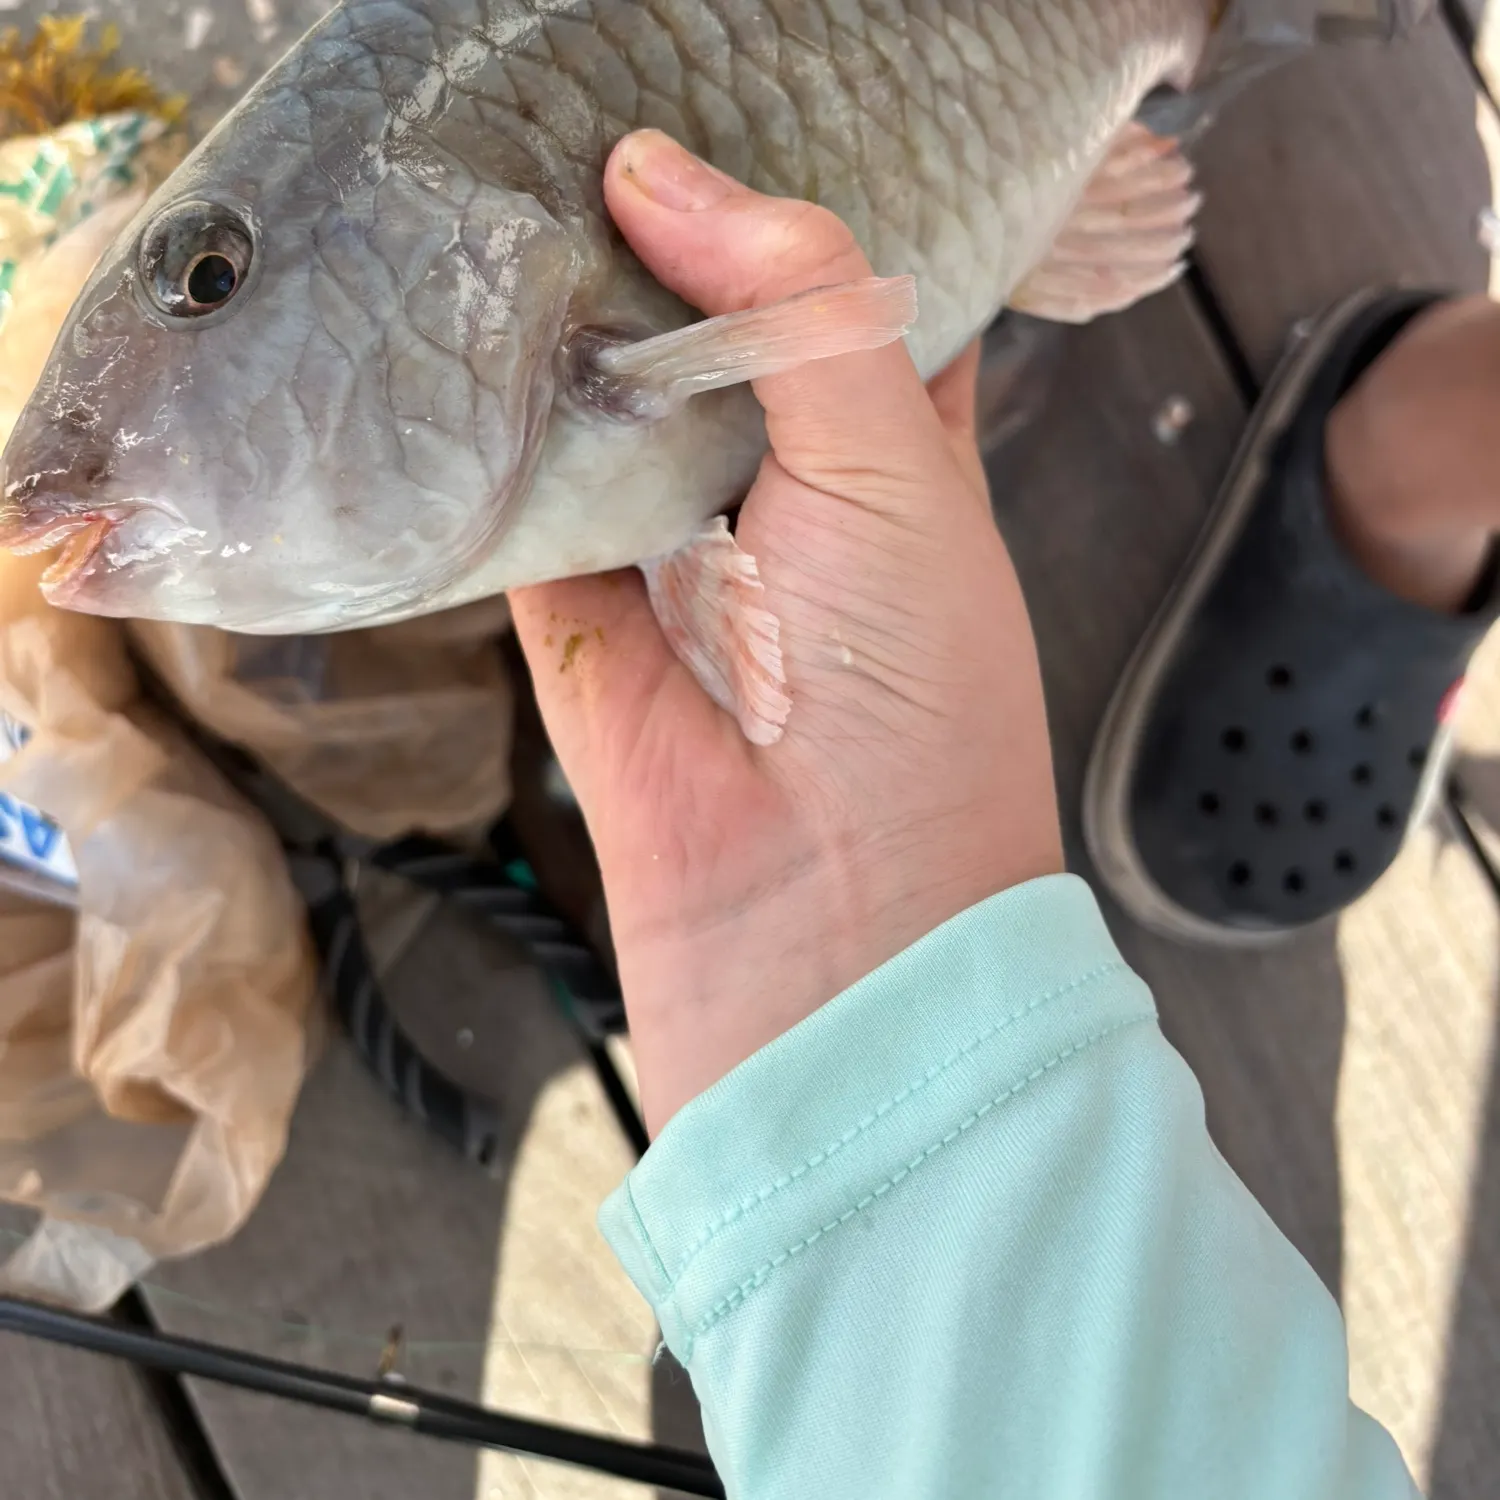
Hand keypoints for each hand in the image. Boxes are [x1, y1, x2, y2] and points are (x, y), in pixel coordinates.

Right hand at [511, 132, 1061, 1134]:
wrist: (823, 911)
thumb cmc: (915, 700)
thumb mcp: (901, 467)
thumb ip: (804, 308)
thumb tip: (660, 171)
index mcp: (888, 446)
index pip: (849, 291)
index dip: (799, 205)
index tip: (736, 111)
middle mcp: (777, 484)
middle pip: (706, 329)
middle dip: (659, 245)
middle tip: (589, 127)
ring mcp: (670, 538)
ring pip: (603, 395)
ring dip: (567, 320)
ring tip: (513, 190)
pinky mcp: (571, 595)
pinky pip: (521, 484)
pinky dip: (496, 422)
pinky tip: (461, 328)